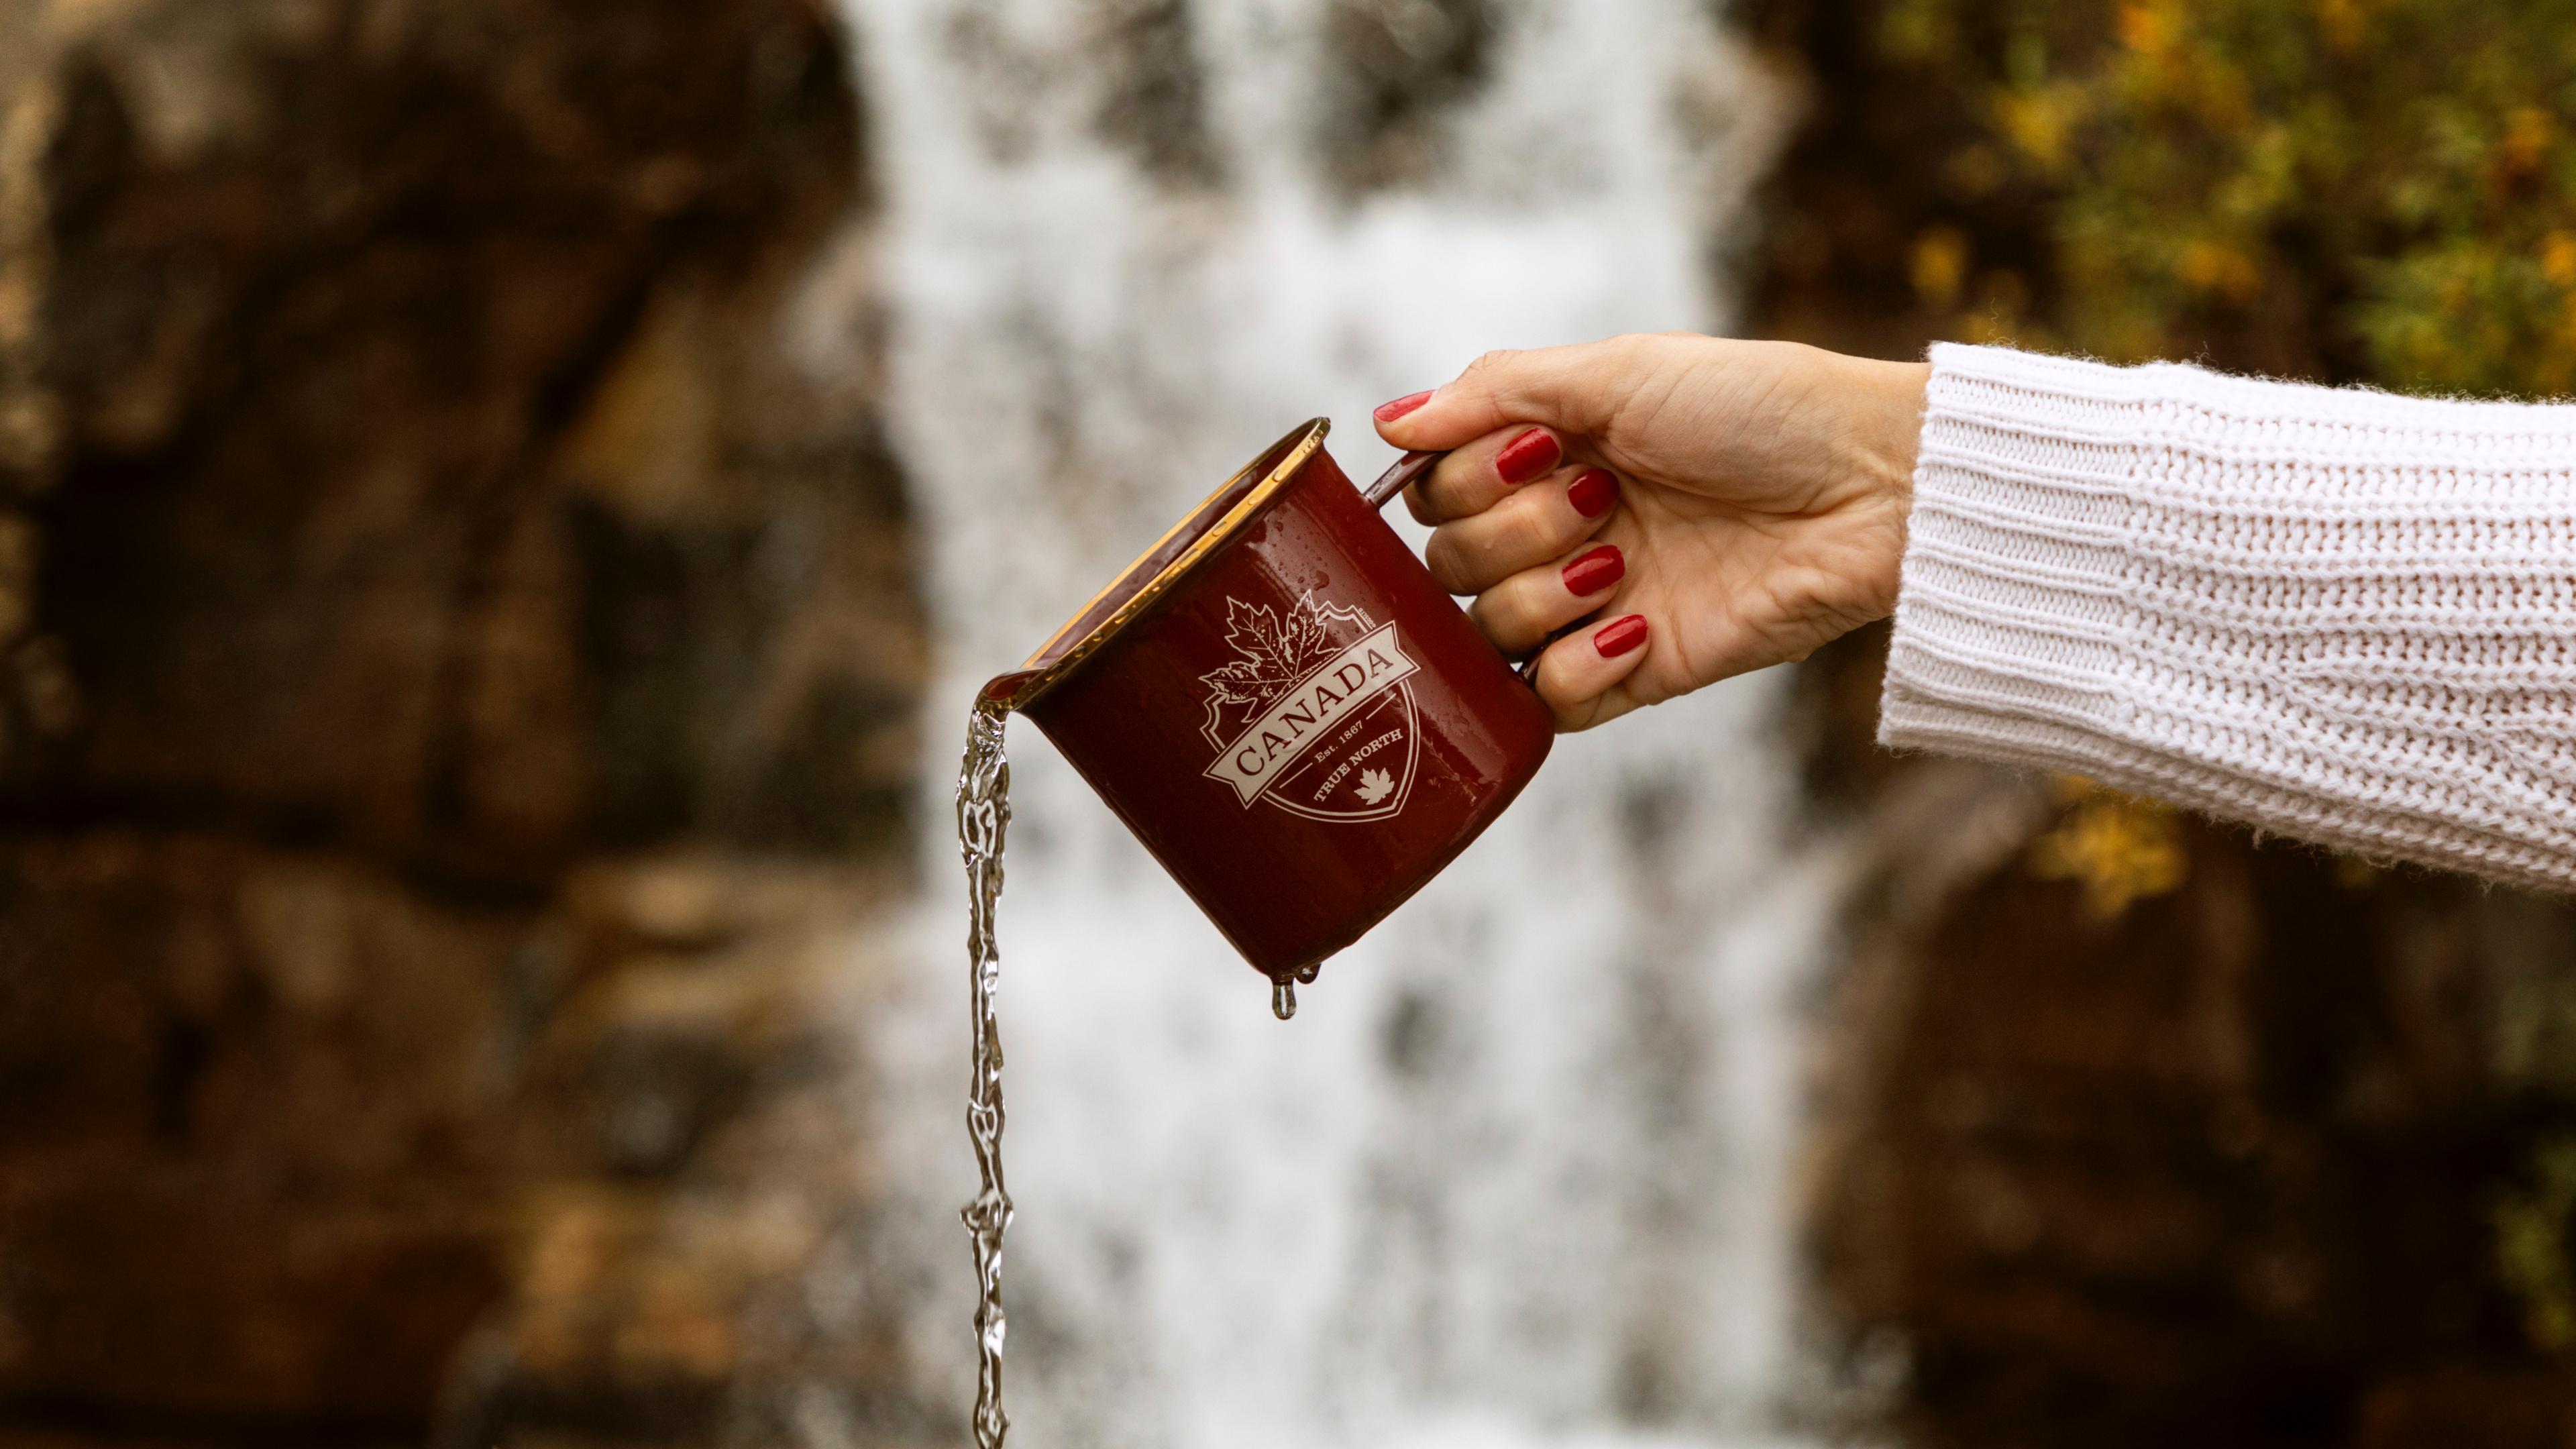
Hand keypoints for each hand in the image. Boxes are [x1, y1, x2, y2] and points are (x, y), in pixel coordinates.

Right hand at [1372, 334, 1928, 729]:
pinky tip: (1633, 627)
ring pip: (1489, 634)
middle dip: (1511, 530)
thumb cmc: (1761, 409)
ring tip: (1622, 559)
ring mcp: (1594, 607)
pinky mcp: (1637, 672)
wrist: (1872, 490)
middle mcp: (1559, 533)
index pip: (1436, 492)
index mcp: (1548, 456)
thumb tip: (1388, 422)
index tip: (1535, 451)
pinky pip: (1550, 704)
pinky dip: (1575, 669)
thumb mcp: (1621, 369)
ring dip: (1542, 593)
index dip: (1463, 481)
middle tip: (1601, 499)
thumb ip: (1494, 391)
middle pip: (1449, 566)